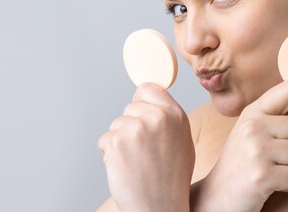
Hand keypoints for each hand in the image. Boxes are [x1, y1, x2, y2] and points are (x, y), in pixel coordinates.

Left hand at [98, 83, 194, 211]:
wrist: (159, 207)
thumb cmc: (171, 179)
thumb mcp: (182, 141)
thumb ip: (168, 117)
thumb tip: (150, 100)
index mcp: (176, 114)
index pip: (148, 88)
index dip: (141, 102)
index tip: (140, 114)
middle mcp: (157, 117)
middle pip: (129, 108)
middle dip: (131, 126)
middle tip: (143, 151)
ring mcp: (136, 129)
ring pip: (116, 124)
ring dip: (120, 142)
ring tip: (136, 162)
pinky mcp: (117, 142)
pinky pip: (105, 140)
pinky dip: (110, 154)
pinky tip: (126, 168)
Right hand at [192, 79, 287, 211]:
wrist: (217, 195)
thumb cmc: (242, 163)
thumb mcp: (256, 133)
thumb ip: (283, 117)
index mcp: (253, 112)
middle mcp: (253, 126)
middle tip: (280, 157)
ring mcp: (256, 150)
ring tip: (277, 170)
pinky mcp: (262, 175)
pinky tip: (275, 185)